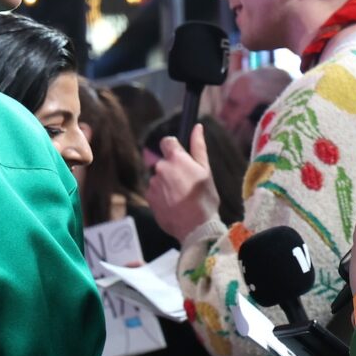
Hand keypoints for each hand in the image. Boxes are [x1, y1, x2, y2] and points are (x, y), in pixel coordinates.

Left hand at [148, 125, 221, 241]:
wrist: (195, 228)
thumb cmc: (205, 198)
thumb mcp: (206, 170)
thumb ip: (198, 147)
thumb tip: (197, 127)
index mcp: (175, 158)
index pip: (167, 142)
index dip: (174, 148)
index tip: (181, 159)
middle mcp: (160, 168)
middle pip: (164, 162)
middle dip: (173, 170)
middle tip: (187, 184)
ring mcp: (153, 184)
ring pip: (159, 178)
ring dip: (167, 184)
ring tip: (182, 197)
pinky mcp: (149, 198)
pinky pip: (155, 192)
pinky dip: (162, 196)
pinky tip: (174, 205)